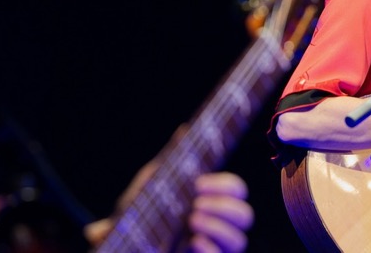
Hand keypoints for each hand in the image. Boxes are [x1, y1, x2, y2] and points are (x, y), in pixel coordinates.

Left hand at [83, 167, 253, 252]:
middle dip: (224, 207)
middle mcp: (218, 224)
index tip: (199, 184)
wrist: (125, 239)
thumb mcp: (152, 184)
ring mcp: (213, 245)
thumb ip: (170, 160)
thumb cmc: (142, 211)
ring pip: (239, 240)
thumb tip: (184, 130)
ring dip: (217, 228)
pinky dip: (210, 249)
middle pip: (245, 215)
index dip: (224, 185)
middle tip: (196, 205)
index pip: (237, 189)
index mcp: (210, 200)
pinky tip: (192, 242)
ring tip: (191, 221)